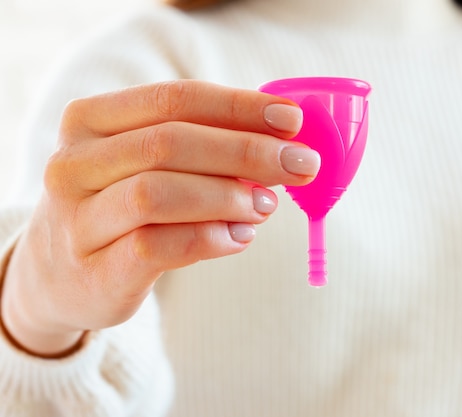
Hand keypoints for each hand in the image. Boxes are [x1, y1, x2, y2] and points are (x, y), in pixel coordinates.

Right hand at [0, 80, 319, 356]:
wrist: (62, 273)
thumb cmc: (120, 206)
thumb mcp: (146, 164)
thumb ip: (202, 147)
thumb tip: (282, 141)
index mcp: (91, 121)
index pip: (173, 100)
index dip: (238, 107)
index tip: (292, 120)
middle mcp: (75, 164)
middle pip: (168, 143)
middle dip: (246, 151)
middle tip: (301, 165)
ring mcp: (78, 220)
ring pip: (158, 193)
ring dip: (227, 196)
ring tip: (267, 205)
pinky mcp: (95, 271)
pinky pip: (157, 247)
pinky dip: (210, 238)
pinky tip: (241, 237)